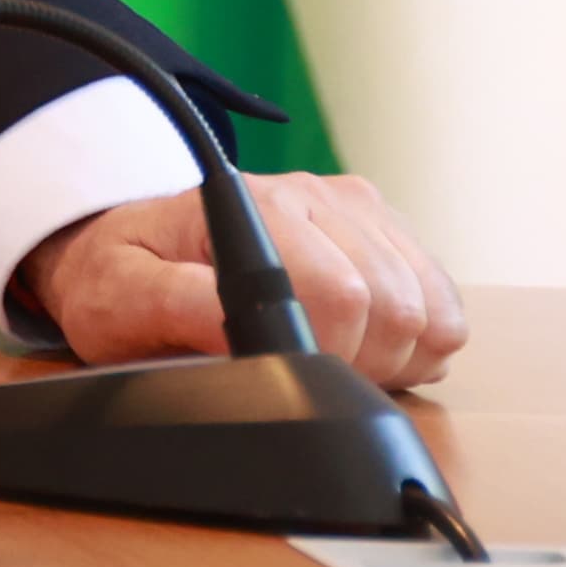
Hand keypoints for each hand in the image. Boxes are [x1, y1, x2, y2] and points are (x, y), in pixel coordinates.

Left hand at [25, 170, 468, 387]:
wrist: (133, 248)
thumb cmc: (125, 278)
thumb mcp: (119, 297)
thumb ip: (174, 307)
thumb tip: (237, 323)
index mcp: (253, 207)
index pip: (342, 295)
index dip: (329, 355)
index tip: (290, 371)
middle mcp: (316, 195)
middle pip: (398, 308)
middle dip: (362, 363)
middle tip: (304, 369)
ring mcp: (359, 210)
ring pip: (434, 312)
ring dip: (392, 356)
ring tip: (328, 355)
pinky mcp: (387, 233)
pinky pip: (446, 307)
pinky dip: (416, 345)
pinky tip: (361, 344)